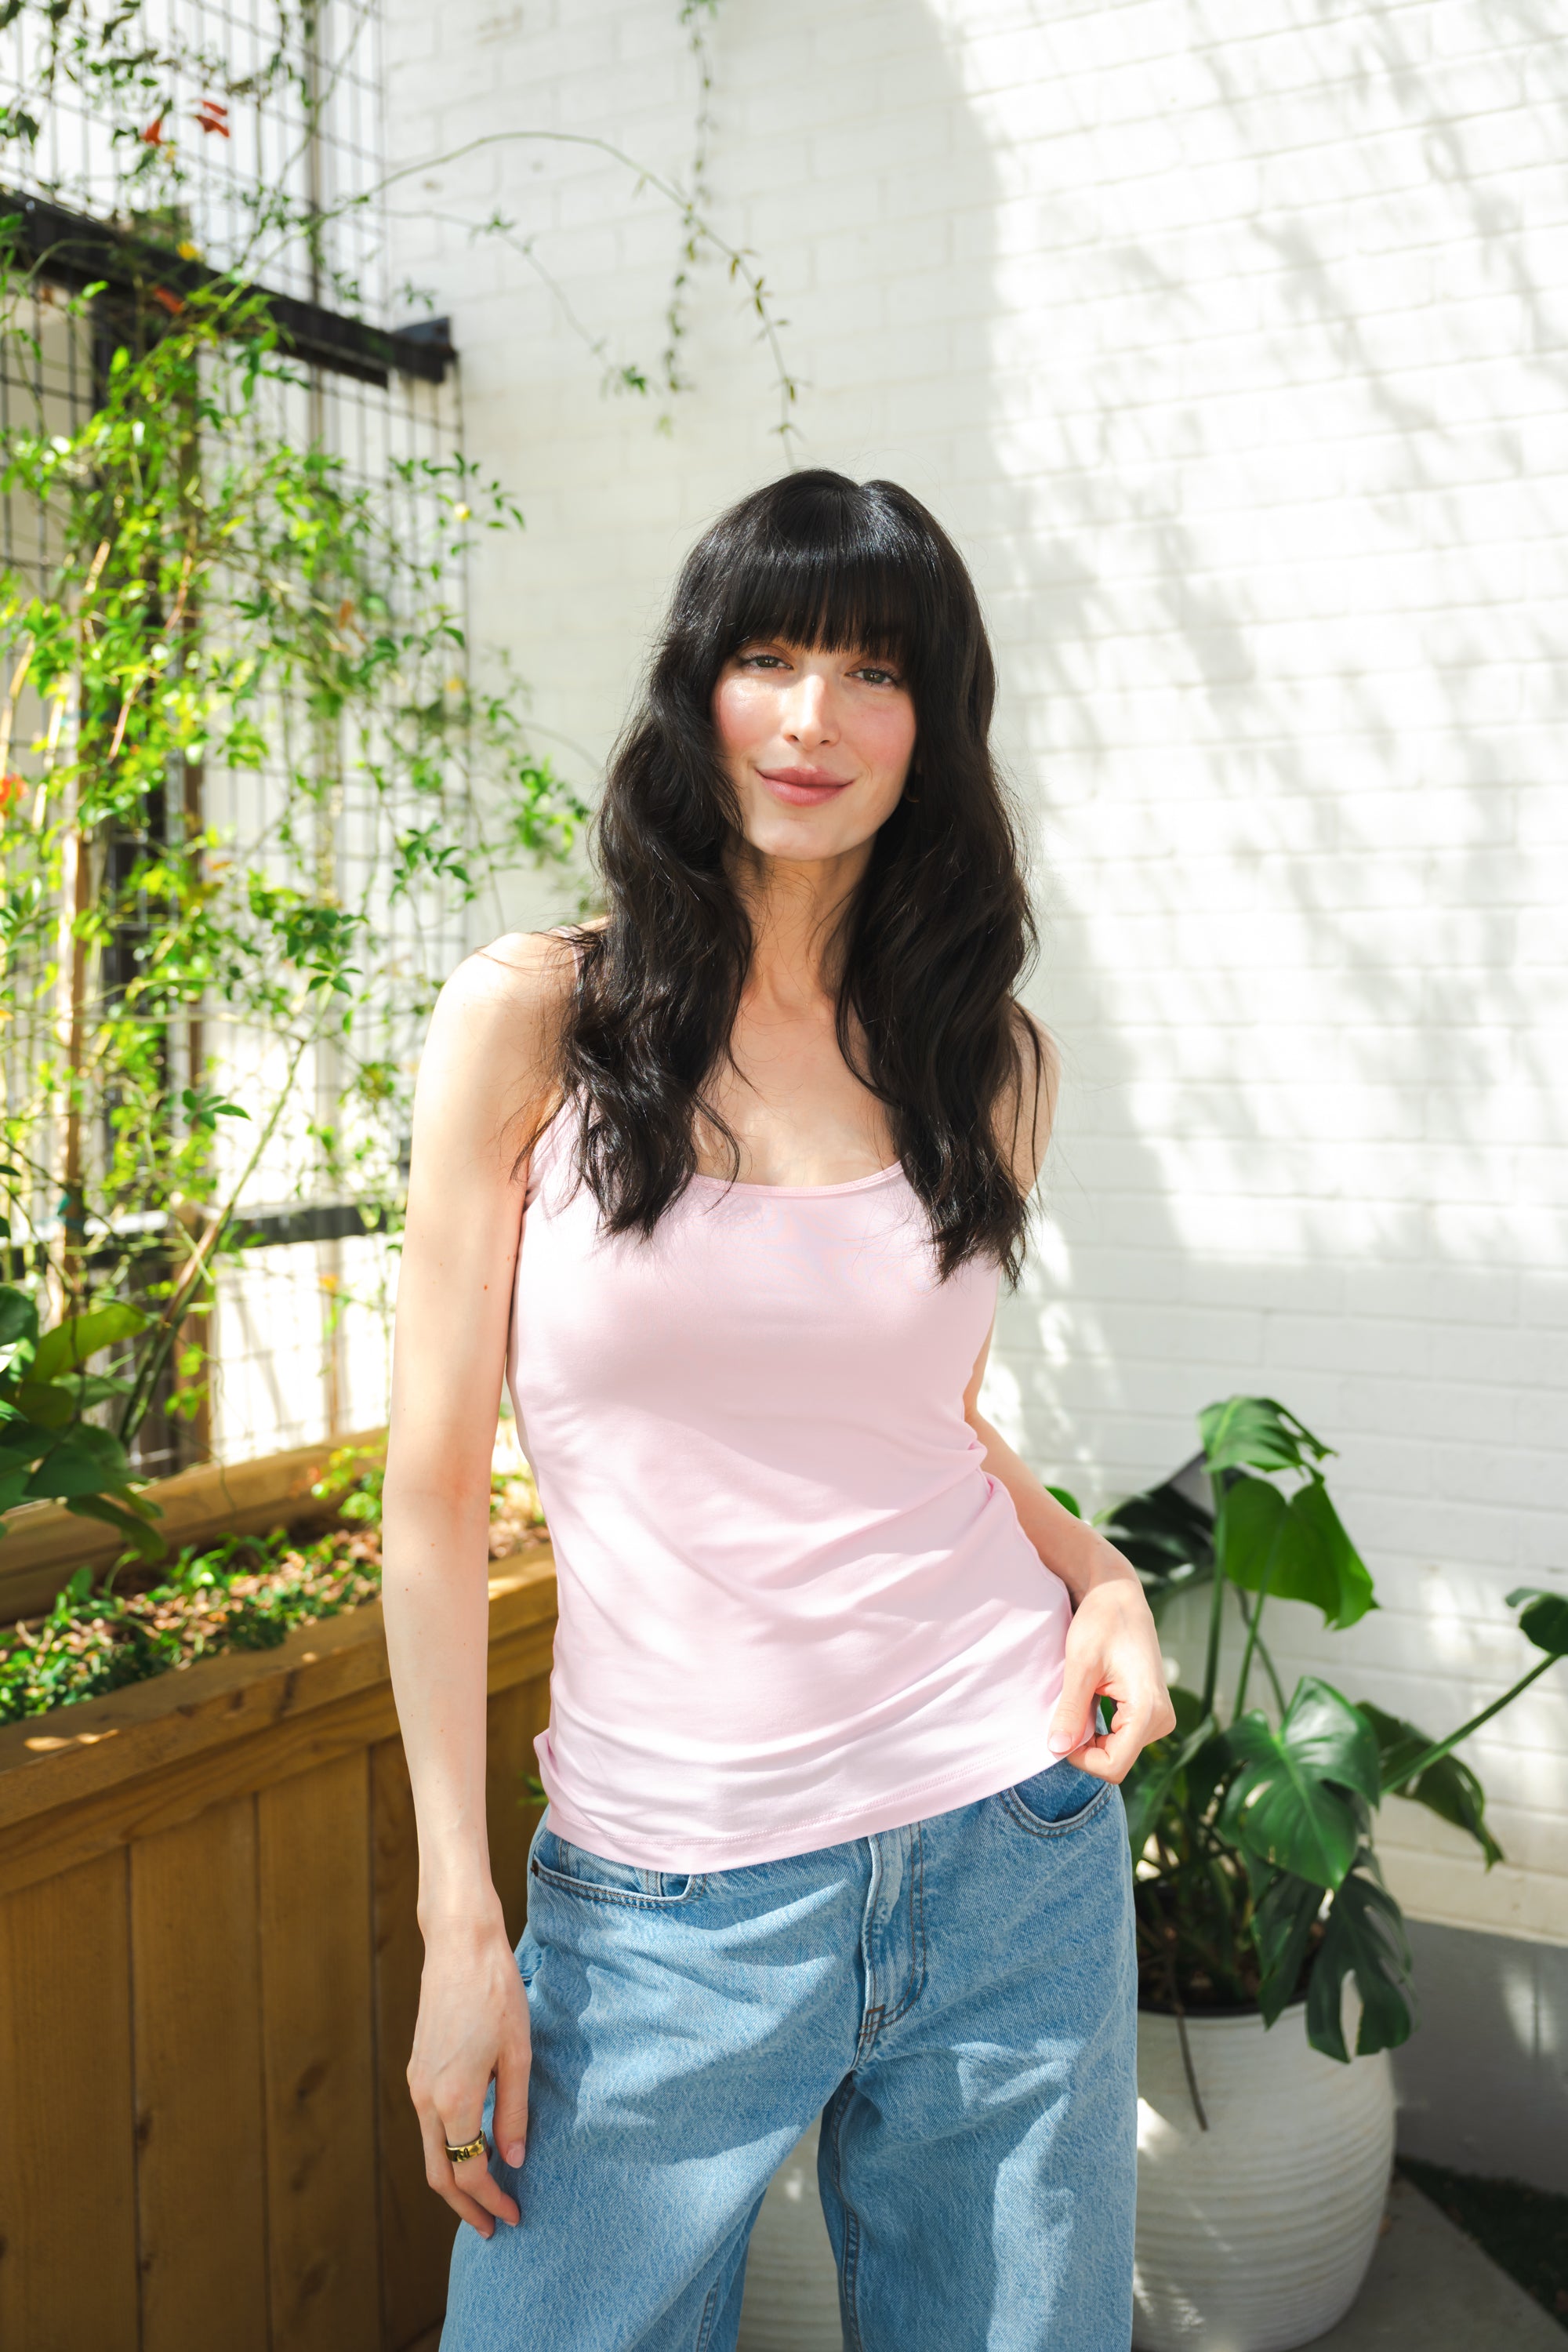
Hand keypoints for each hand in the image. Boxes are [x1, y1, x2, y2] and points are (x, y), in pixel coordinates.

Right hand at [407, 1905, 531, 2236]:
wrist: (459, 1944)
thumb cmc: (496, 1993)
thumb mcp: (518, 2055)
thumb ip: (514, 2113)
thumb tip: (513, 2161)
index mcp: (453, 2098)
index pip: (469, 2172)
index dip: (491, 2200)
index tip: (513, 2216)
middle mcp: (425, 2098)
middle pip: (438, 2174)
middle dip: (465, 2206)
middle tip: (492, 2228)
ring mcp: (416, 2083)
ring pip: (430, 2150)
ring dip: (455, 2180)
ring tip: (486, 2196)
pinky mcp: (417, 2070)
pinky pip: (429, 2126)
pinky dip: (448, 2150)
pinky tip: (472, 2150)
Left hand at [1048, 1570, 1175, 1783]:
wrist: (1118, 1596)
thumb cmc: (1100, 1622)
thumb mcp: (1080, 1666)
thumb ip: (1071, 1711)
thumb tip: (1057, 1750)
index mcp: (1149, 1710)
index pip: (1113, 1765)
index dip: (1081, 1758)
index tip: (1061, 1730)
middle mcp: (1162, 1720)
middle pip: (1115, 1760)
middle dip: (1086, 1745)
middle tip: (1068, 1708)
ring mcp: (1159, 1718)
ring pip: (1117, 1751)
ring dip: (1092, 1734)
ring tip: (1083, 1697)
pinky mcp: (1151, 1713)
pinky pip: (1121, 1738)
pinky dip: (1100, 1727)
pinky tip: (1092, 1700)